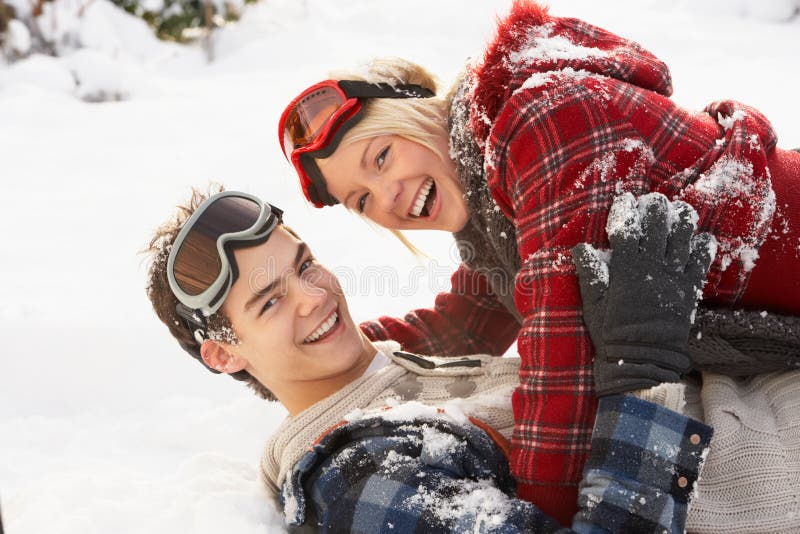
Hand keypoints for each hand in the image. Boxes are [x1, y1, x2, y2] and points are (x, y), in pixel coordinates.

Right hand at [572, 193, 716, 396]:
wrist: (642, 359)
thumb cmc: (611, 333)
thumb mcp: (592, 303)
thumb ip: (589, 273)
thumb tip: (580, 247)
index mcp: (625, 269)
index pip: (625, 229)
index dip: (624, 210)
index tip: (624, 200)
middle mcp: (651, 267)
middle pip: (657, 226)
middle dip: (655, 208)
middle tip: (654, 200)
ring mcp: (673, 277)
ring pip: (682, 237)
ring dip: (682, 219)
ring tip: (680, 210)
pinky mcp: (689, 290)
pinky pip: (701, 262)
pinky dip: (704, 247)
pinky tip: (702, 239)